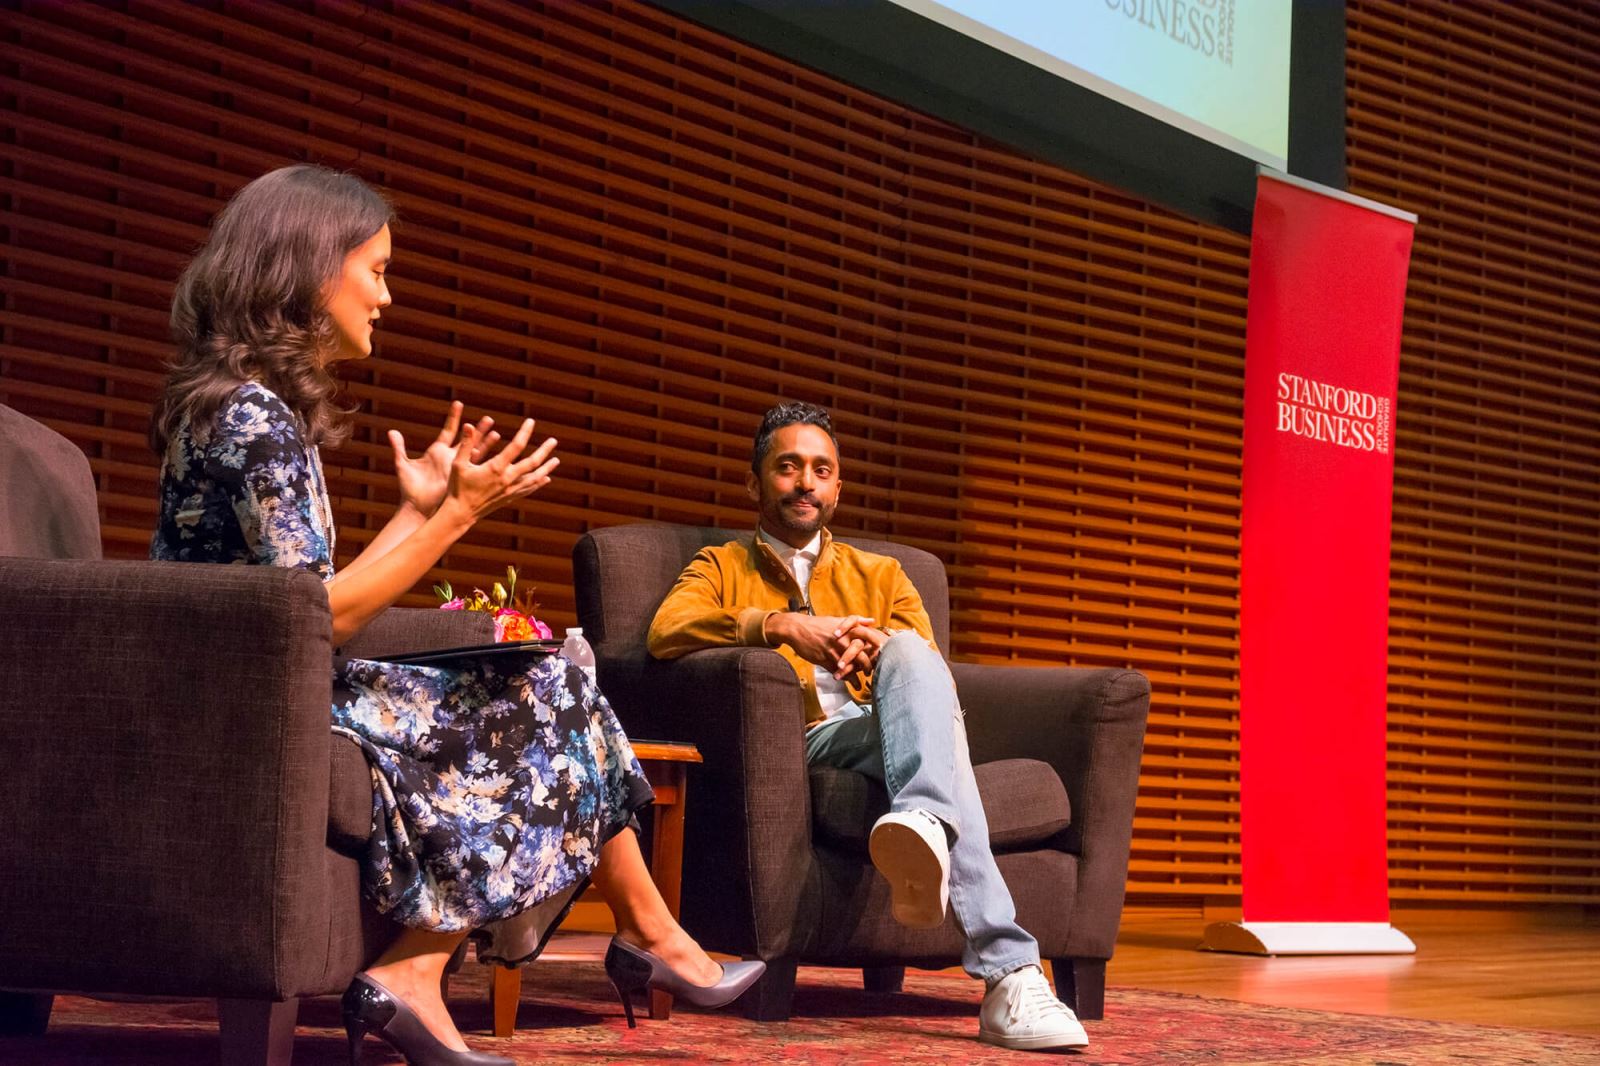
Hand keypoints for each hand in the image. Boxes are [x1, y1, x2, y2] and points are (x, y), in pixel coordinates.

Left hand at [389, 402, 501, 515]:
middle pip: (466, 439)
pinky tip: (494, 454)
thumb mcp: (403, 464)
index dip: (454, 417)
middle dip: (478, 429)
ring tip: (496, 432)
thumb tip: (391, 431)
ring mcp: (457, 468)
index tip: (459, 403)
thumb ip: (399, 447)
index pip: (448, 430)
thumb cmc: (410, 488)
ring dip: (485, 442)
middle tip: (489, 418)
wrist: (417, 507)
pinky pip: (475, 465)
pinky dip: (485, 458)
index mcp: (436, 452)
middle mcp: (449, 458)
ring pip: (474, 451)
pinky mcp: (461, 478)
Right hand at [442, 416, 558, 523]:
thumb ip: (466, 444)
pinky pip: (528, 489)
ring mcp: (510, 490)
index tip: (531, 421)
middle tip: (554, 440)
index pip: (516, 446)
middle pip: (532, 463)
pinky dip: (538, 483)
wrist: (460, 514)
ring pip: (534, 478)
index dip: (525, 432)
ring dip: (546, 468)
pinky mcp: (509, 498)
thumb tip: (468, 425)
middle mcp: (507, 479)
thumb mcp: (458, 463)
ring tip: (556, 460)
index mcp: (496, 468)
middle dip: (544, 451)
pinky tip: (546, 479)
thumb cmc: (457, 488)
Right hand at [767, 613, 879, 678]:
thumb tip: (871, 620)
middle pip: (862, 655)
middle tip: (874, 671)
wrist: (797, 629)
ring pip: (851, 666)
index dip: (876, 646)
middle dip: (870, 665)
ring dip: (860, 675)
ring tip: (865, 682)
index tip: (883, 652)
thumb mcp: (837, 620)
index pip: (867, 637)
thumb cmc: (818, 624)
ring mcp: (834, 651)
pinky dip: (849, 680)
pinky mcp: (825, 660)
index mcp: (847, 629)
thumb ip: (856, 621)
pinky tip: (854, 685)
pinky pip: (840, 672)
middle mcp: (843, 640)